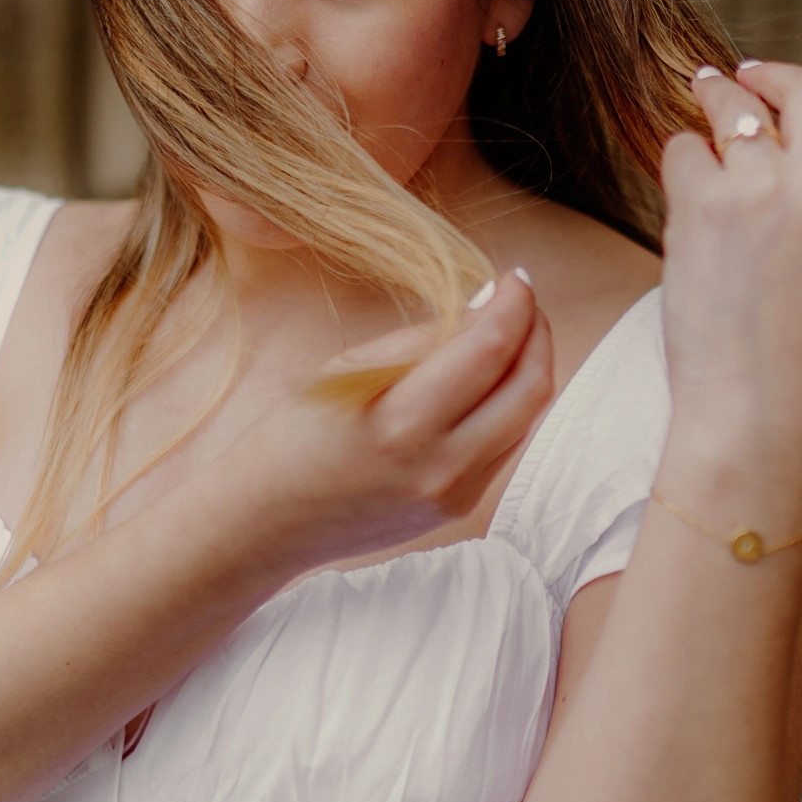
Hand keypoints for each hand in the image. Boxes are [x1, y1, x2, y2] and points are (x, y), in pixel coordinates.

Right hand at [227, 269, 554, 573]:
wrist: (264, 524)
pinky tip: (489, 378)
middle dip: (537, 331)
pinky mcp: (459, 507)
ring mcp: (456, 493)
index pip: (492, 348)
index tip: (513, 276)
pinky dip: (509, 403)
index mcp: (403, 423)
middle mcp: (441, 466)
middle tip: (521, 298)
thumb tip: (486, 309)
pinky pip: (506, 444)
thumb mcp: (346, 373)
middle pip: (530, 386)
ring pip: (527, 417)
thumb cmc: (289, 437)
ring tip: (508, 331)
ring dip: (529, 366)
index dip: (515, 303)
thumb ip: (422, 341)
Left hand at [657, 60, 801, 507]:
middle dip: (769, 76)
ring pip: (733, 109)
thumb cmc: (800, 350)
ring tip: (700, 108)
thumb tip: (791, 139)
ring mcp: (766, 187)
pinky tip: (683, 195)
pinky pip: (684, 149)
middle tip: (737, 76)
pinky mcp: (707, 202)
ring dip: (713, 105)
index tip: (791, 97)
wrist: (760, 406)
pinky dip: (680, 162)